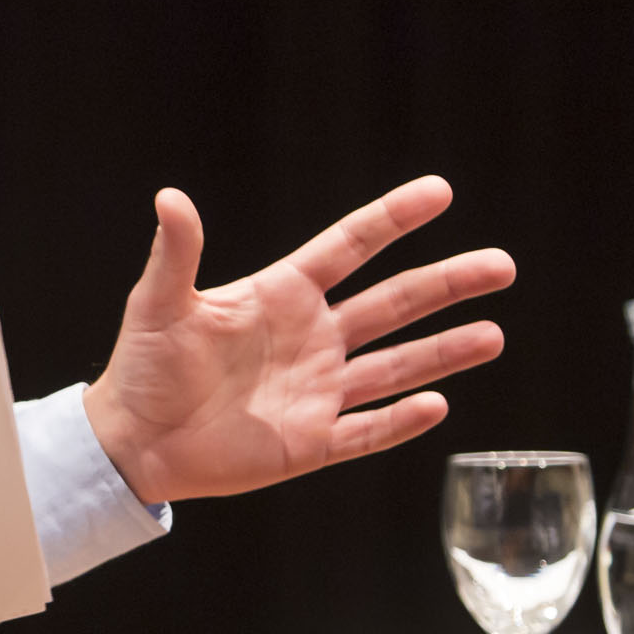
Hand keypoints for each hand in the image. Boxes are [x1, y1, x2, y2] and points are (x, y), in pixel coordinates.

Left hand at [82, 177, 513, 503]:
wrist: (131, 442)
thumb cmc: (142, 367)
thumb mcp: (159, 303)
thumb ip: (177, 252)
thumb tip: (170, 197)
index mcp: (281, 295)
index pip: (350, 247)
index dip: (393, 219)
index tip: (440, 191)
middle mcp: (311, 338)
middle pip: (393, 303)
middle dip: (446, 284)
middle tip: (502, 264)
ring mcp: (316, 391)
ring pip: (395, 366)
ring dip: (444, 352)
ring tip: (494, 335)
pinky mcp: (310, 442)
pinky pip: (366, 431)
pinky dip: (400, 420)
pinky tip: (438, 405)